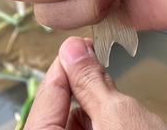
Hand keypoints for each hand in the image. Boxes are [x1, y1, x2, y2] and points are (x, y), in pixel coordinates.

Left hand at [25, 37, 166, 129]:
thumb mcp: (120, 116)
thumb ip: (91, 82)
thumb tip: (73, 50)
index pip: (46, 98)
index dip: (64, 66)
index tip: (78, 46)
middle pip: (55, 115)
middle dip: (79, 90)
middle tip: (97, 65)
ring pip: (71, 128)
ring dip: (92, 110)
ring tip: (115, 101)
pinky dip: (100, 127)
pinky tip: (119, 121)